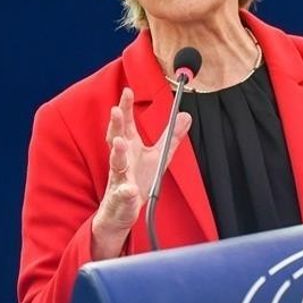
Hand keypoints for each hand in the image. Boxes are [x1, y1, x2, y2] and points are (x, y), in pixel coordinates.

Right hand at [92, 87, 191, 258]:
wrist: (120, 212)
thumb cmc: (136, 179)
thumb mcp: (158, 156)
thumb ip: (171, 137)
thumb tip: (185, 116)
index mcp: (129, 148)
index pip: (126, 125)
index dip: (126, 108)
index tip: (128, 91)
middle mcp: (121, 161)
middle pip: (116, 139)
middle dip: (116, 124)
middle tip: (117, 109)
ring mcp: (118, 179)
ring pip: (116, 165)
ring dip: (117, 153)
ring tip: (120, 142)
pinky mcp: (120, 199)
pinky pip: (123, 195)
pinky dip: (125, 193)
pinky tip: (130, 190)